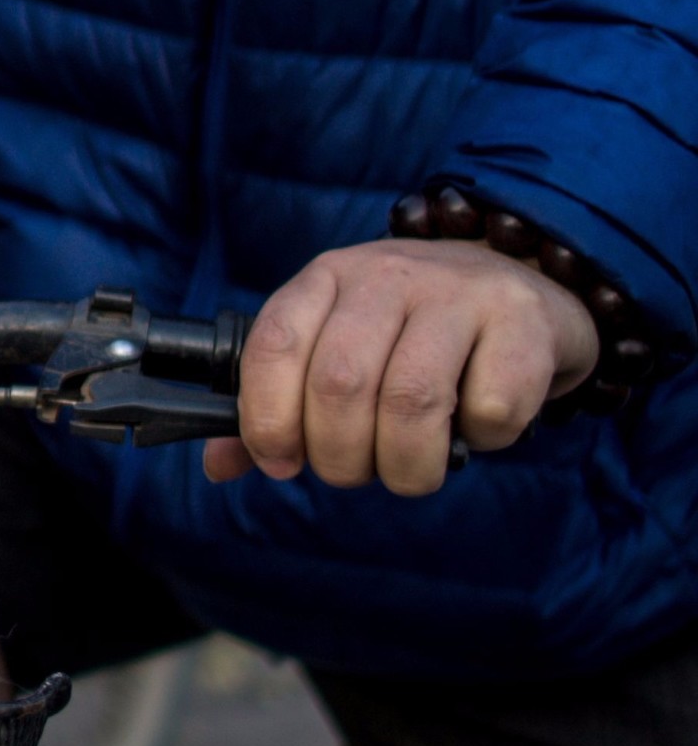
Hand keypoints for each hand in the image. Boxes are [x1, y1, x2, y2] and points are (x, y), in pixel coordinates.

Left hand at [204, 238, 598, 495]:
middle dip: (338, 455)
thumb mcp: (336, 349)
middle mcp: (387, 274)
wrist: (525, 288)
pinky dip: (480, 443)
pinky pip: (491, 409)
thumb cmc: (412, 334)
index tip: (280, 461)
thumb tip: (219, 464)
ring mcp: (459, 292)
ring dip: (404, 463)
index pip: (274, 344)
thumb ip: (277, 404)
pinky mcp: (524, 321)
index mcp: (326, 278)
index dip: (266, 417)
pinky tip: (475, 430)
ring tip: (408, 469)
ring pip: (412, 400)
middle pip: (339, 382)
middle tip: (354, 471)